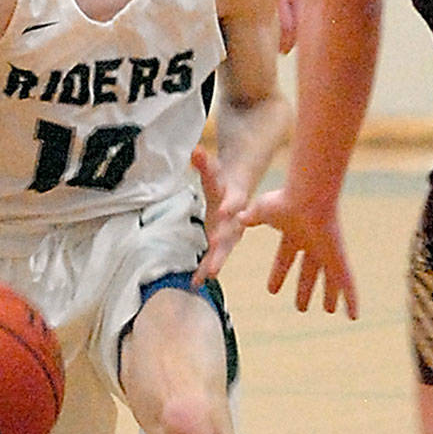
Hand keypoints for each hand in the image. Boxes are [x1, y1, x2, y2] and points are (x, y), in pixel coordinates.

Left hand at [190, 145, 248, 287]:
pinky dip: (205, 270)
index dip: (230, 206)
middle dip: (222, 246)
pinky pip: (214, 257)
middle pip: (230, 232)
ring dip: (215, 262)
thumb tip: (194, 150)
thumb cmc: (223, 181)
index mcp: (235, 198)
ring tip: (208, 276)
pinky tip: (195, 284)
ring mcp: (230, 232)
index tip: (225, 211)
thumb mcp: (214, 170)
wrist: (238, 190)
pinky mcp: (222, 243)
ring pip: (224, 249)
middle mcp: (235, 219)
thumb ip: (204, 162)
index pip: (233, 201)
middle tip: (216, 262)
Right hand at [240, 188, 358, 318]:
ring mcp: (328, 252)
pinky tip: (354, 316)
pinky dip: (351, 300)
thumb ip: (251, 217)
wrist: (308, 199)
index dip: (278, 274)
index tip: (272, 290)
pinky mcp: (339, 259)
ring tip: (327, 310)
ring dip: (328, 295)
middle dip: (305, 288)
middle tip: (301, 306)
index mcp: (294, 235)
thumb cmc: (284, 202)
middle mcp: (312, 244)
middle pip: (309, 271)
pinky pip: (347, 284)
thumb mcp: (261, 211)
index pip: (284, 259)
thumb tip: (237, 217)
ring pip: (330, 278)